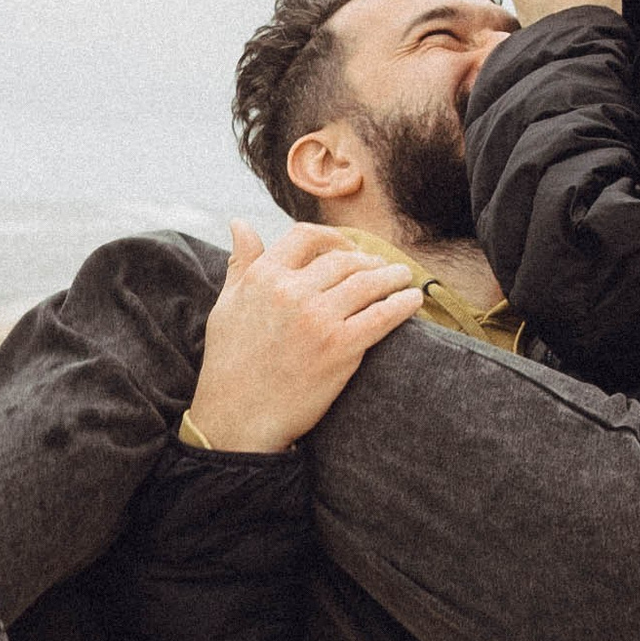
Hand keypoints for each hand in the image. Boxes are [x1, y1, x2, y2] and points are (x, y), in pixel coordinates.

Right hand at [186, 220, 426, 453]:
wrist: (238, 417)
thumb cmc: (230, 363)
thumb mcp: (227, 305)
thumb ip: (241, 263)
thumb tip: (240, 223)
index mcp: (264, 277)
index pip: (307, 237)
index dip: (333, 237)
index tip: (347, 248)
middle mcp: (292, 292)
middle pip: (343, 259)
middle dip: (367, 260)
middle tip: (381, 267)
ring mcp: (318, 319)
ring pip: (367, 283)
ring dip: (392, 277)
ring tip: (403, 278)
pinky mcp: (340, 347)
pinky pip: (382, 315)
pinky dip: (403, 304)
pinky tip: (413, 300)